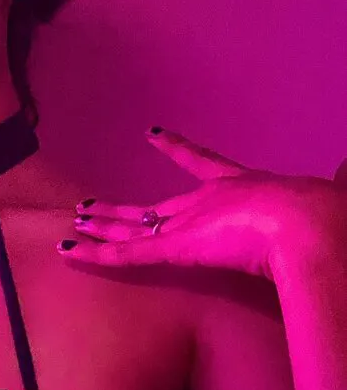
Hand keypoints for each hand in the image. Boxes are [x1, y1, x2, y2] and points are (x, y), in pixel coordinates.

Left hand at [57, 127, 346, 282]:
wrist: (310, 225)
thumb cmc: (323, 216)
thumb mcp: (328, 200)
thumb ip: (333, 186)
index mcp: (240, 186)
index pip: (202, 166)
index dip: (177, 150)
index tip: (155, 134)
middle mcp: (205, 201)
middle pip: (153, 207)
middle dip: (122, 209)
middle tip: (91, 206)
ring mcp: (188, 223)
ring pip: (133, 228)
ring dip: (103, 228)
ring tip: (74, 221)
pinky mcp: (175, 246)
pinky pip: (126, 254)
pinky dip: (97, 255)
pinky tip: (68, 251)